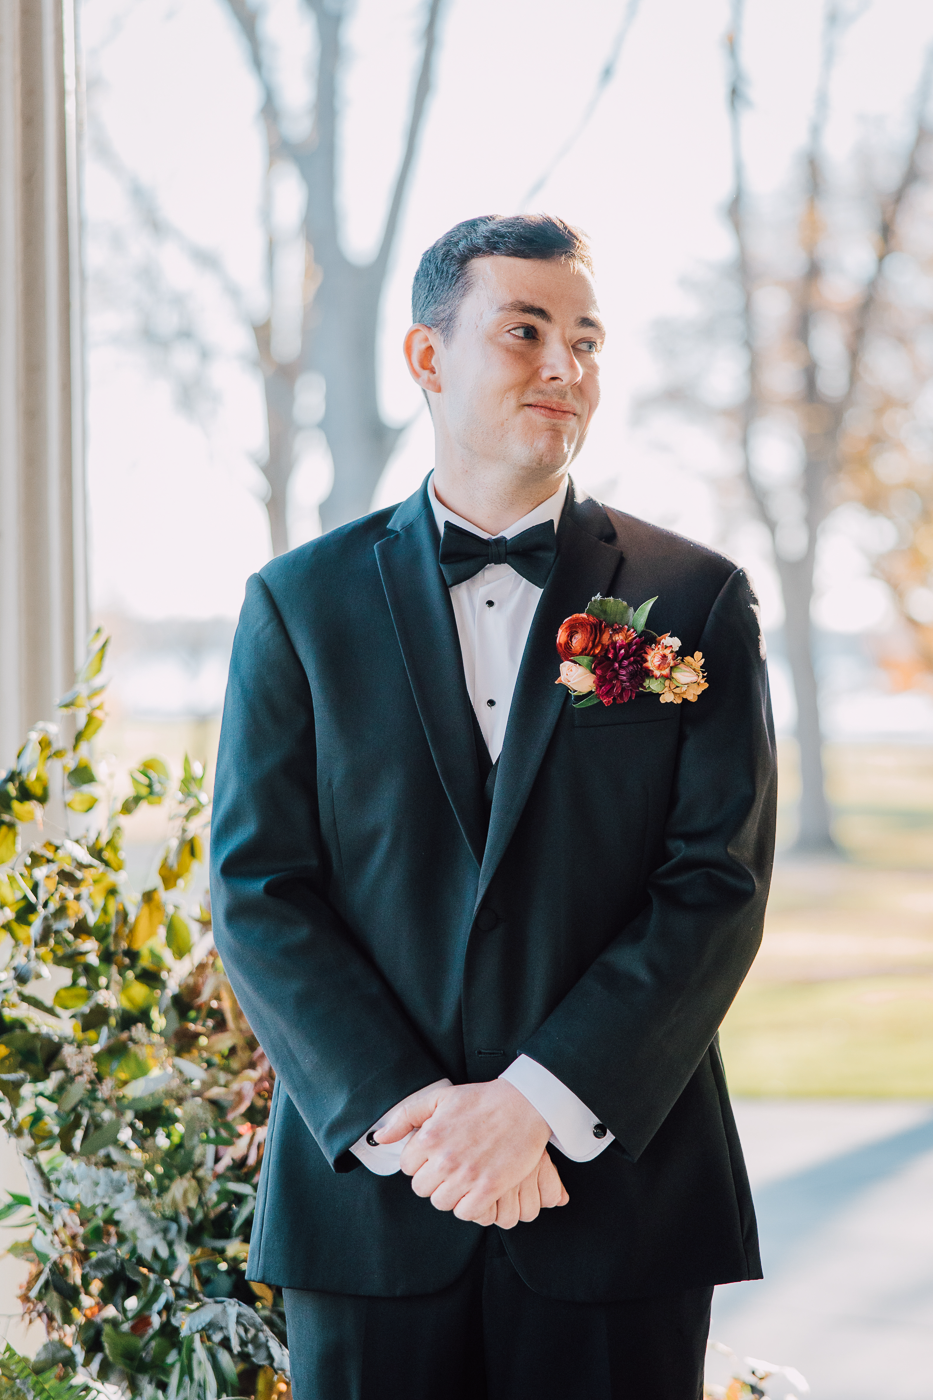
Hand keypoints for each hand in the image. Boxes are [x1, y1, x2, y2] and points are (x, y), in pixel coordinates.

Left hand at [375, 1079, 568, 1224]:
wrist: (523, 1104)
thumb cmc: (480, 1100)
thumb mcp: (439, 1098)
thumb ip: (405, 1117)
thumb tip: (379, 1138)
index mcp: (430, 1136)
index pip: (407, 1167)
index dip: (420, 1162)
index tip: (435, 1154)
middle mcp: (445, 1158)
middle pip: (422, 1189)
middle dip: (433, 1179)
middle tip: (450, 1167)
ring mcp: (467, 1175)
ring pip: (441, 1203)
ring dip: (450, 1193)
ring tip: (462, 1178)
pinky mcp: (489, 1188)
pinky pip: (466, 1212)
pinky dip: (469, 1205)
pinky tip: (475, 1190)